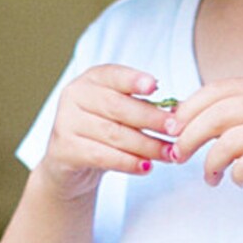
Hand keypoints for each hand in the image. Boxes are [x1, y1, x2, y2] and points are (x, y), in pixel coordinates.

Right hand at [38, 66, 177, 198]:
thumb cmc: (103, 134)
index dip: (133, 80)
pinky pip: (102, 156)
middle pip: (117, 106)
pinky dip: (128, 163)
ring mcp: (66, 122)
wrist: (70, 166)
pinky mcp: (64, 150)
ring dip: (146, 145)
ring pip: (113, 134)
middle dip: (151, 119)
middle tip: (175, 130)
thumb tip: (177, 111)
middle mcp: (74, 96)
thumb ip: (142, 108)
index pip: (113, 75)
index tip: (155, 86)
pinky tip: (147, 167)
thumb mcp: (120, 115)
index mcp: (91, 80)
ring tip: (169, 153)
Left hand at [165, 78, 242, 203]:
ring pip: (229, 143)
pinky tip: (239, 181)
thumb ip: (227, 115)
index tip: (171, 130)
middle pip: (217, 115)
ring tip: (211, 177)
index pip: (214, 91)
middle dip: (189, 137)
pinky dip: (236, 177)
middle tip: (178, 156)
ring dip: (211, 164)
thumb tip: (176, 118)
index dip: (187, 110)